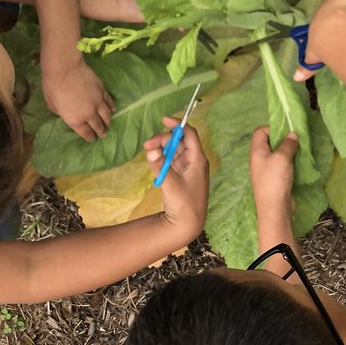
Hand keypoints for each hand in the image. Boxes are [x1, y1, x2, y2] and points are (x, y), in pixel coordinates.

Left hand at [42, 56, 114, 140]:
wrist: (65, 69)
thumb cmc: (53, 87)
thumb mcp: (52, 105)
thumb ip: (61, 112)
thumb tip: (66, 112)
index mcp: (75, 120)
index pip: (86, 133)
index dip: (90, 137)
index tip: (92, 139)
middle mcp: (89, 114)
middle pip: (98, 126)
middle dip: (101, 132)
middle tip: (103, 134)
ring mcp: (98, 102)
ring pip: (106, 115)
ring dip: (108, 121)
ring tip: (108, 123)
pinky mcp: (102, 91)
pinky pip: (109, 102)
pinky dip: (112, 107)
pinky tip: (113, 109)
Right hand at [144, 117, 209, 242]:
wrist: (187, 225)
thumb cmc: (184, 204)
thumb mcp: (171, 184)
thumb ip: (160, 166)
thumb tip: (151, 151)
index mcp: (198, 159)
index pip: (189, 134)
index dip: (178, 125)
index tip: (163, 119)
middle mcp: (194, 161)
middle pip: (178, 141)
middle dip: (163, 139)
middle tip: (147, 145)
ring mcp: (187, 168)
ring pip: (174, 150)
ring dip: (161, 148)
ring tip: (148, 152)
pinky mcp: (180, 175)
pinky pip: (171, 160)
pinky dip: (162, 158)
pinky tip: (153, 161)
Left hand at [250, 127, 299, 259]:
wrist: (275, 208)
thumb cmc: (275, 179)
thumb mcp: (282, 157)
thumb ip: (287, 144)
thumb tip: (292, 134)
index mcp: (257, 151)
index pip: (260, 131)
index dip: (272, 128)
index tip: (286, 132)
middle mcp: (260, 159)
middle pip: (270, 142)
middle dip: (283, 139)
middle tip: (297, 140)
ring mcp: (268, 170)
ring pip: (278, 154)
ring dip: (289, 151)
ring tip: (301, 150)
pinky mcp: (276, 179)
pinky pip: (283, 165)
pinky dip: (291, 162)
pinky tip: (300, 162)